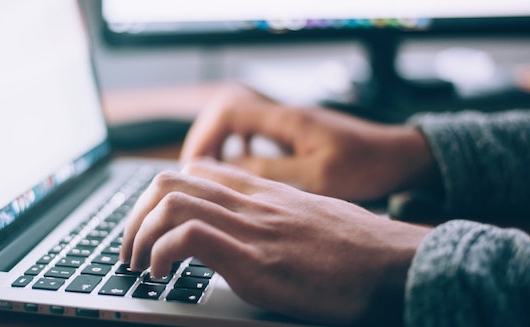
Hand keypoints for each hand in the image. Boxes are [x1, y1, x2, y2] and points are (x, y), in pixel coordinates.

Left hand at [121, 159, 431, 324]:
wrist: (398, 264)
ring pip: (170, 202)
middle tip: (131, 247)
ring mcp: (252, 228)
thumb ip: (276, 215)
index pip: (197, 170)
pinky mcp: (256, 261)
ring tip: (138, 264)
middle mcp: (252, 202)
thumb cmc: (360, 249)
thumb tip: (255, 231)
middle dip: (136, 215)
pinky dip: (161, 254)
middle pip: (170, 181)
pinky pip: (189, 238)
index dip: (161, 195)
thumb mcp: (311, 218)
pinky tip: (161, 275)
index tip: (152, 224)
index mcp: (264, 192)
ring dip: (139, 235)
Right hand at [180, 84, 437, 201]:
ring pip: (238, 122)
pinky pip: (254, 134)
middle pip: (226, 113)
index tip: (194, 167)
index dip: (204, 137)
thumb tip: (230, 171)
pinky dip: (238, 148)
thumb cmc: (367, 165)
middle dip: (205, 141)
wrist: (399, 156)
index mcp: (287, 119)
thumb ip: (272, 171)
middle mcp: (284, 115)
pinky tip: (240, 170)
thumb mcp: (318, 176)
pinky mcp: (294, 134)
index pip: (228, 112)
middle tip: (195, 173)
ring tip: (210, 174)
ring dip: (220, 145)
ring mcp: (289, 123)